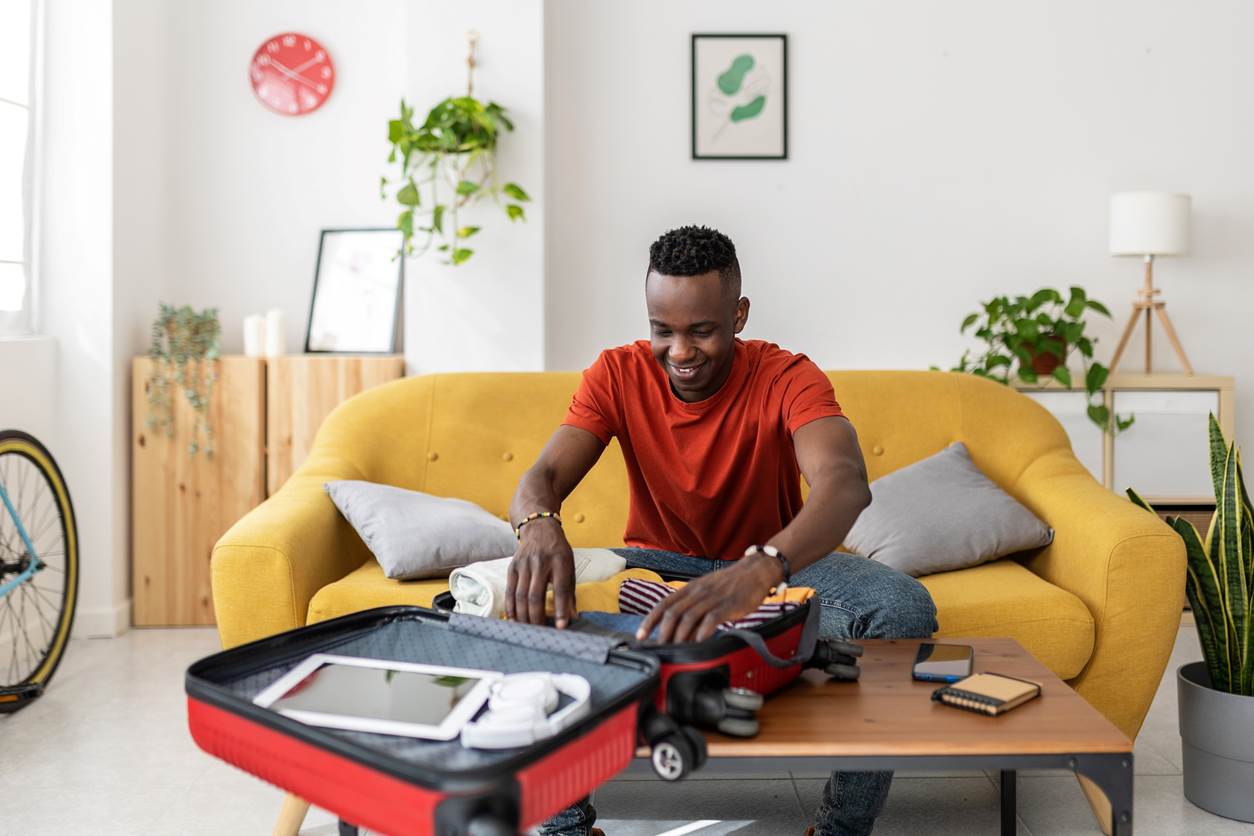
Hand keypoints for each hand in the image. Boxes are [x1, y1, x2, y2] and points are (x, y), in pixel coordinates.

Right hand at [505, 519, 575, 627]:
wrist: (538, 528)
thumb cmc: (558, 551)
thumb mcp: (570, 566)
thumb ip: (570, 592)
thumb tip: (572, 617)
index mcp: (560, 561)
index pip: (561, 589)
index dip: (560, 609)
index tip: (561, 626)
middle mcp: (540, 562)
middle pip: (535, 595)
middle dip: (537, 617)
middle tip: (541, 632)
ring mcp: (524, 564)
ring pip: (520, 595)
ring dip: (523, 616)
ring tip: (528, 629)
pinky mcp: (512, 567)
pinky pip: (509, 591)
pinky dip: (511, 607)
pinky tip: (515, 619)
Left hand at [637, 555, 782, 642]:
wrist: (755, 572)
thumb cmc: (729, 584)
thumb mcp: (705, 589)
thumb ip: (691, 604)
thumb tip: (677, 627)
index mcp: (690, 588)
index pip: (664, 604)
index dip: (650, 620)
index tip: (641, 636)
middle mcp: (698, 592)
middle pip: (673, 613)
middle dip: (663, 633)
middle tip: (660, 649)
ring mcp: (713, 598)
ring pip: (689, 618)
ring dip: (680, 636)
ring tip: (676, 650)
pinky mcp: (728, 606)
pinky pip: (711, 620)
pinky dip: (702, 633)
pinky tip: (699, 643)